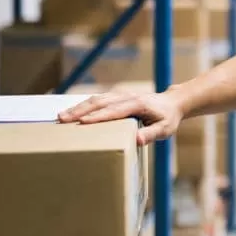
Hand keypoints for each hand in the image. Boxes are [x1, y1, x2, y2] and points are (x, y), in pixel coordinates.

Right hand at [57, 88, 183, 145]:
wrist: (173, 103)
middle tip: (62, 119)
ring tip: (62, 116)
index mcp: (138, 104)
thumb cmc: (168, 118)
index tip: (81, 122)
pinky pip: (99, 100)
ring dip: (79, 107)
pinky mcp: (118, 97)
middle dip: (80, 110)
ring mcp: (122, 96)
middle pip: (100, 102)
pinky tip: (74, 112)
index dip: (98, 116)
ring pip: (97, 99)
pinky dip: (85, 105)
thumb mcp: (165, 129)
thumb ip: (151, 134)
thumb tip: (137, 140)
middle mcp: (127, 97)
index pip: (114, 111)